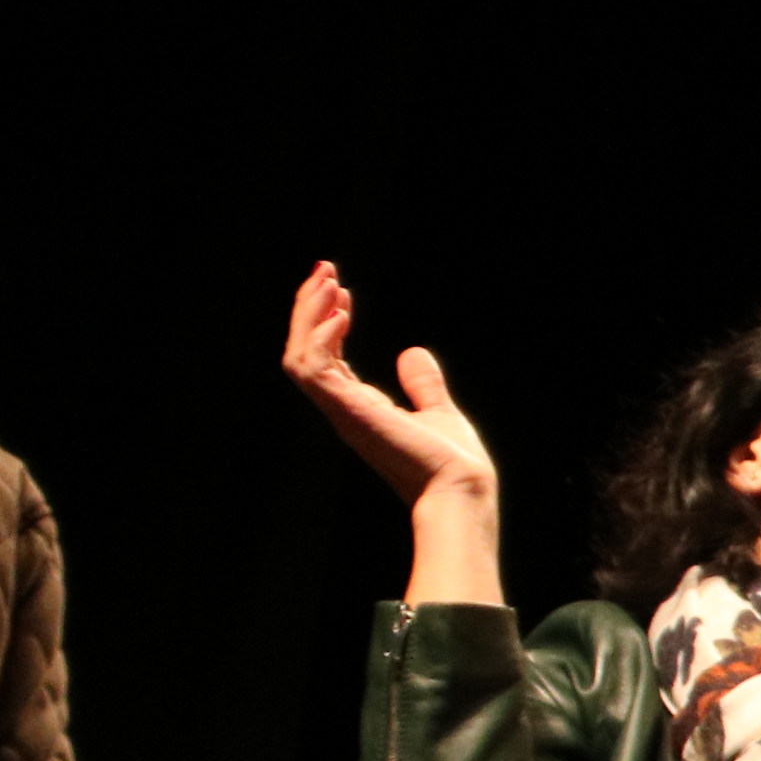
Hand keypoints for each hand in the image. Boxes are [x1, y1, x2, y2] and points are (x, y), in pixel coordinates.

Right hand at [282, 261, 504, 606]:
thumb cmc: (452, 464)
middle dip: (310, 308)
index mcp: (360, 408)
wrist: (461, 490)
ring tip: (327, 281)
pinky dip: (321, 338)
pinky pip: (312, 369)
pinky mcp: (346, 411)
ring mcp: (341, 411)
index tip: (342, 291)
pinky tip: (340, 313)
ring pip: (299, 355)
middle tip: (325, 270)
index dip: (328, 322)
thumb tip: (413, 353)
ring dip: (308, 315)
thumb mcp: (436, 410)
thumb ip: (422, 382)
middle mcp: (343, 408)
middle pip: (305, 351)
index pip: (327, 358)